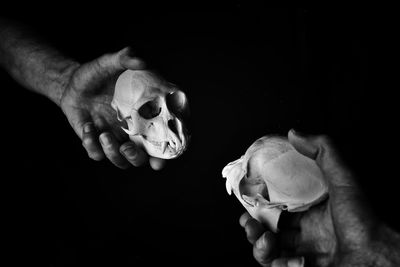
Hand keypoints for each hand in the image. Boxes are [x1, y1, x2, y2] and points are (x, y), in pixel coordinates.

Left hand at [60, 47, 165, 169]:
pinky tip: (88, 127)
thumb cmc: (98, 74)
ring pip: (122, 162)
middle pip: (145, 158)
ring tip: (103, 135)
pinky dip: (92, 145)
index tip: (165, 152)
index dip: (169, 149)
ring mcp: (116, 139)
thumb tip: (141, 61)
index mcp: (146, 116)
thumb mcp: (109, 62)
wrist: (72, 84)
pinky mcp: (97, 143)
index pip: (165, 137)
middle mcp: (134, 132)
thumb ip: (125, 59)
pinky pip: (97, 155)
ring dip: (113, 154)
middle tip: (127, 148)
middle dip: (138, 158)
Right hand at [240, 130, 399, 265]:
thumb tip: (294, 133)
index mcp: (311, 211)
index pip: (278, 206)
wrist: (377, 255)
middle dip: (253, 227)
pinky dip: (279, 264)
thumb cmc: (363, 219)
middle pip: (268, 229)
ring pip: (269, 250)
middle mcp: (307, 232)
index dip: (260, 204)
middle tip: (248, 223)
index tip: (250, 200)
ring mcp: (305, 252)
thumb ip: (322, 152)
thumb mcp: (342, 178)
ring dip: (259, 246)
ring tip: (265, 241)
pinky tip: (291, 260)